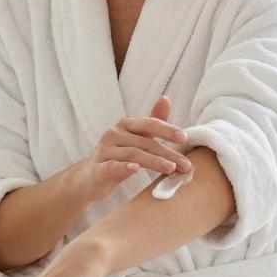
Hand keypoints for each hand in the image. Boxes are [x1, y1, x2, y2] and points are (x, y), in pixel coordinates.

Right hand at [75, 95, 189, 202]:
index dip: (167, 130)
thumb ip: (152, 121)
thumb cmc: (117, 156)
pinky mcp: (98, 168)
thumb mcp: (135, 139)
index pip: (149, 124)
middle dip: (167, 153)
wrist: (89, 177)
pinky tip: (135, 170)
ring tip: (171, 169)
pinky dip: (124, 167)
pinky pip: (112, 166)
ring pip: (132, 154)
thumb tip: (166, 99)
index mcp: (124, 125)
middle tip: (186, 165)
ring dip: (154, 161)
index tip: (184, 138)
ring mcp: (104, 150)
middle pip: (145, 142)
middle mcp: (113, 133)